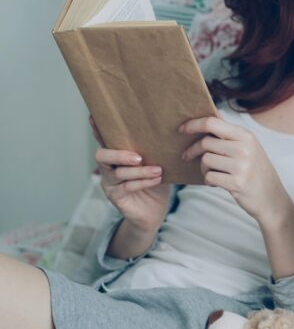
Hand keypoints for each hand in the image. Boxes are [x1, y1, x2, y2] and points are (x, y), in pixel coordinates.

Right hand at [91, 116, 170, 233]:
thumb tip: (166, 131)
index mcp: (117, 156)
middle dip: (119, 154)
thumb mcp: (157, 163)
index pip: (105, 140)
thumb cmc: (155, 183)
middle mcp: (108, 169)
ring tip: (158, 170)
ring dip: (140, 171)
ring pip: (119, 173)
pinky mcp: (116, 197)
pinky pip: (127, 187)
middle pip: (102, 156)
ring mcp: (110, 184)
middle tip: (139, 157)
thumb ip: (155, 151)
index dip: (97, 129)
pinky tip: (157, 179)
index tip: (92, 116)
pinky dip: (143, 182)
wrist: (155, 212)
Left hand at [179, 115, 290, 229]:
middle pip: (206, 143)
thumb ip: (230, 133)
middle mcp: (245, 148)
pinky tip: (218, 183)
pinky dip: (209, 181)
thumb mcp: (249, 147)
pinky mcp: (237, 182)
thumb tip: (212, 113)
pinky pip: (210, 177)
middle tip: (187, 156)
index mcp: (246, 135)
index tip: (181, 129)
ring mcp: (242, 165)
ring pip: (206, 161)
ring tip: (213, 173)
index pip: (212, 123)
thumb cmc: (256, 171)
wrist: (272, 197)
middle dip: (193, 150)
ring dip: (204, 169)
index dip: (193, 124)